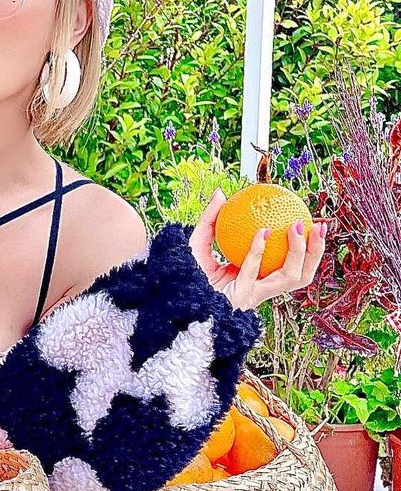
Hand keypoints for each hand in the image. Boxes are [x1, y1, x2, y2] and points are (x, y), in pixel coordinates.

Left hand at [189, 189, 326, 310]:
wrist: (170, 298)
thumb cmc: (183, 274)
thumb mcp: (197, 243)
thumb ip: (210, 219)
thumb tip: (222, 192)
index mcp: (255, 277)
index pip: (286, 264)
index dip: (304, 248)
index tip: (310, 223)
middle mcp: (259, 288)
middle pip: (301, 274)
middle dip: (316, 252)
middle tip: (319, 226)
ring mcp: (254, 295)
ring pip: (292, 278)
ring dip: (301, 253)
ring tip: (299, 228)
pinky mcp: (242, 297)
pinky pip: (255, 270)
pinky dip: (259, 250)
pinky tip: (263, 232)